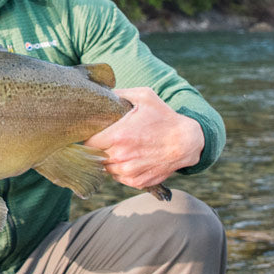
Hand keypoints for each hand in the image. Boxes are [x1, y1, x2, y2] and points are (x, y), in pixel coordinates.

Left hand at [84, 88, 204, 189]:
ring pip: (105, 168)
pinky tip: (128, 158)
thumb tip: (101, 92)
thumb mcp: (145, 97)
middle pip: (94, 156)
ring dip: (107, 159)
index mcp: (119, 136)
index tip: (89, 133)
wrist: (186, 142)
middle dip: (96, 148)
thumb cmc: (164, 118)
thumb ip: (120, 93)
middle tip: (103, 139)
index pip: (87, 142)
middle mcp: (121, 156)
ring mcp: (128, 171)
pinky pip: (118, 177)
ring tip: (118, 148)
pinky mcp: (136, 182)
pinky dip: (119, 170)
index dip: (86, 137)